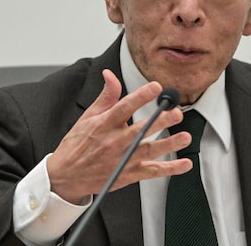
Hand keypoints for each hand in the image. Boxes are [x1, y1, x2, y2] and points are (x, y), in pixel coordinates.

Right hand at [47, 69, 191, 203]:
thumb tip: (110, 74)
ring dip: (168, 144)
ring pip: (149, 151)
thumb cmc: (77, 145)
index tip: (155, 87)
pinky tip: (184, 163)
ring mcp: (122, 160)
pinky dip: (169, 169)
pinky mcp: (127, 175)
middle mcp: (114, 142)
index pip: (124, 107)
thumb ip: (105, 96)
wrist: (66, 176)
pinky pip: (151, 172)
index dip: (140, 96)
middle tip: (176, 113)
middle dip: (159, 121)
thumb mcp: (88, 116)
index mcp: (104, 125)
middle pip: (140, 130)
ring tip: (185, 136)